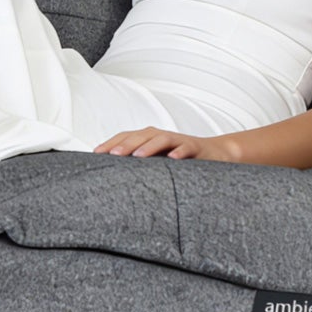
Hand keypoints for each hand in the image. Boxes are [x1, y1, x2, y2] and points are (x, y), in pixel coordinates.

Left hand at [92, 128, 236, 159]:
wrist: (216, 153)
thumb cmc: (179, 159)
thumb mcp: (156, 161)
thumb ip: (138, 164)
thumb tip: (111, 176)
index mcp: (149, 138)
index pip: (126, 137)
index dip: (111, 143)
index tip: (96, 154)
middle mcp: (161, 136)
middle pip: (141, 136)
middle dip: (125, 144)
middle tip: (111, 155)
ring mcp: (178, 141)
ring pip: (161, 139)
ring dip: (149, 146)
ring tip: (137, 156)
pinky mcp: (195, 147)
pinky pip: (187, 149)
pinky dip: (180, 152)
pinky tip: (173, 159)